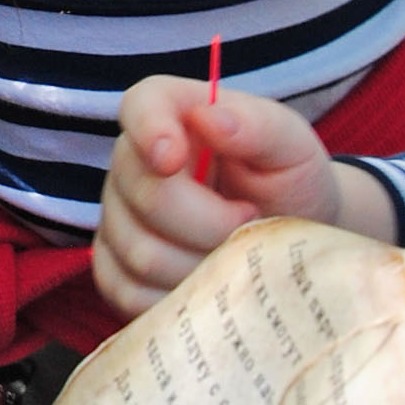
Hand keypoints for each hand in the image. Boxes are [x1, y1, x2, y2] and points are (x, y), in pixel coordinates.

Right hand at [94, 77, 391, 318]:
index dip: (149, 131)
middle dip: (210, 223)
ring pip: (140, 252)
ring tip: (236, 252)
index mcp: (173, 112)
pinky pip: (128, 291)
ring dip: (200, 265)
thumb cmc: (289, 181)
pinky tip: (208, 281)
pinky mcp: (113, 269)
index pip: (141, 107)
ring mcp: (116, 217)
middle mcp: (132, 161)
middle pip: (147, 196)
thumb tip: (210, 118)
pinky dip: (177, 297)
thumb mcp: (292, 147)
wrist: (289, 239)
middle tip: (252, 221)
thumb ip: (258, 127)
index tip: (174, 159)